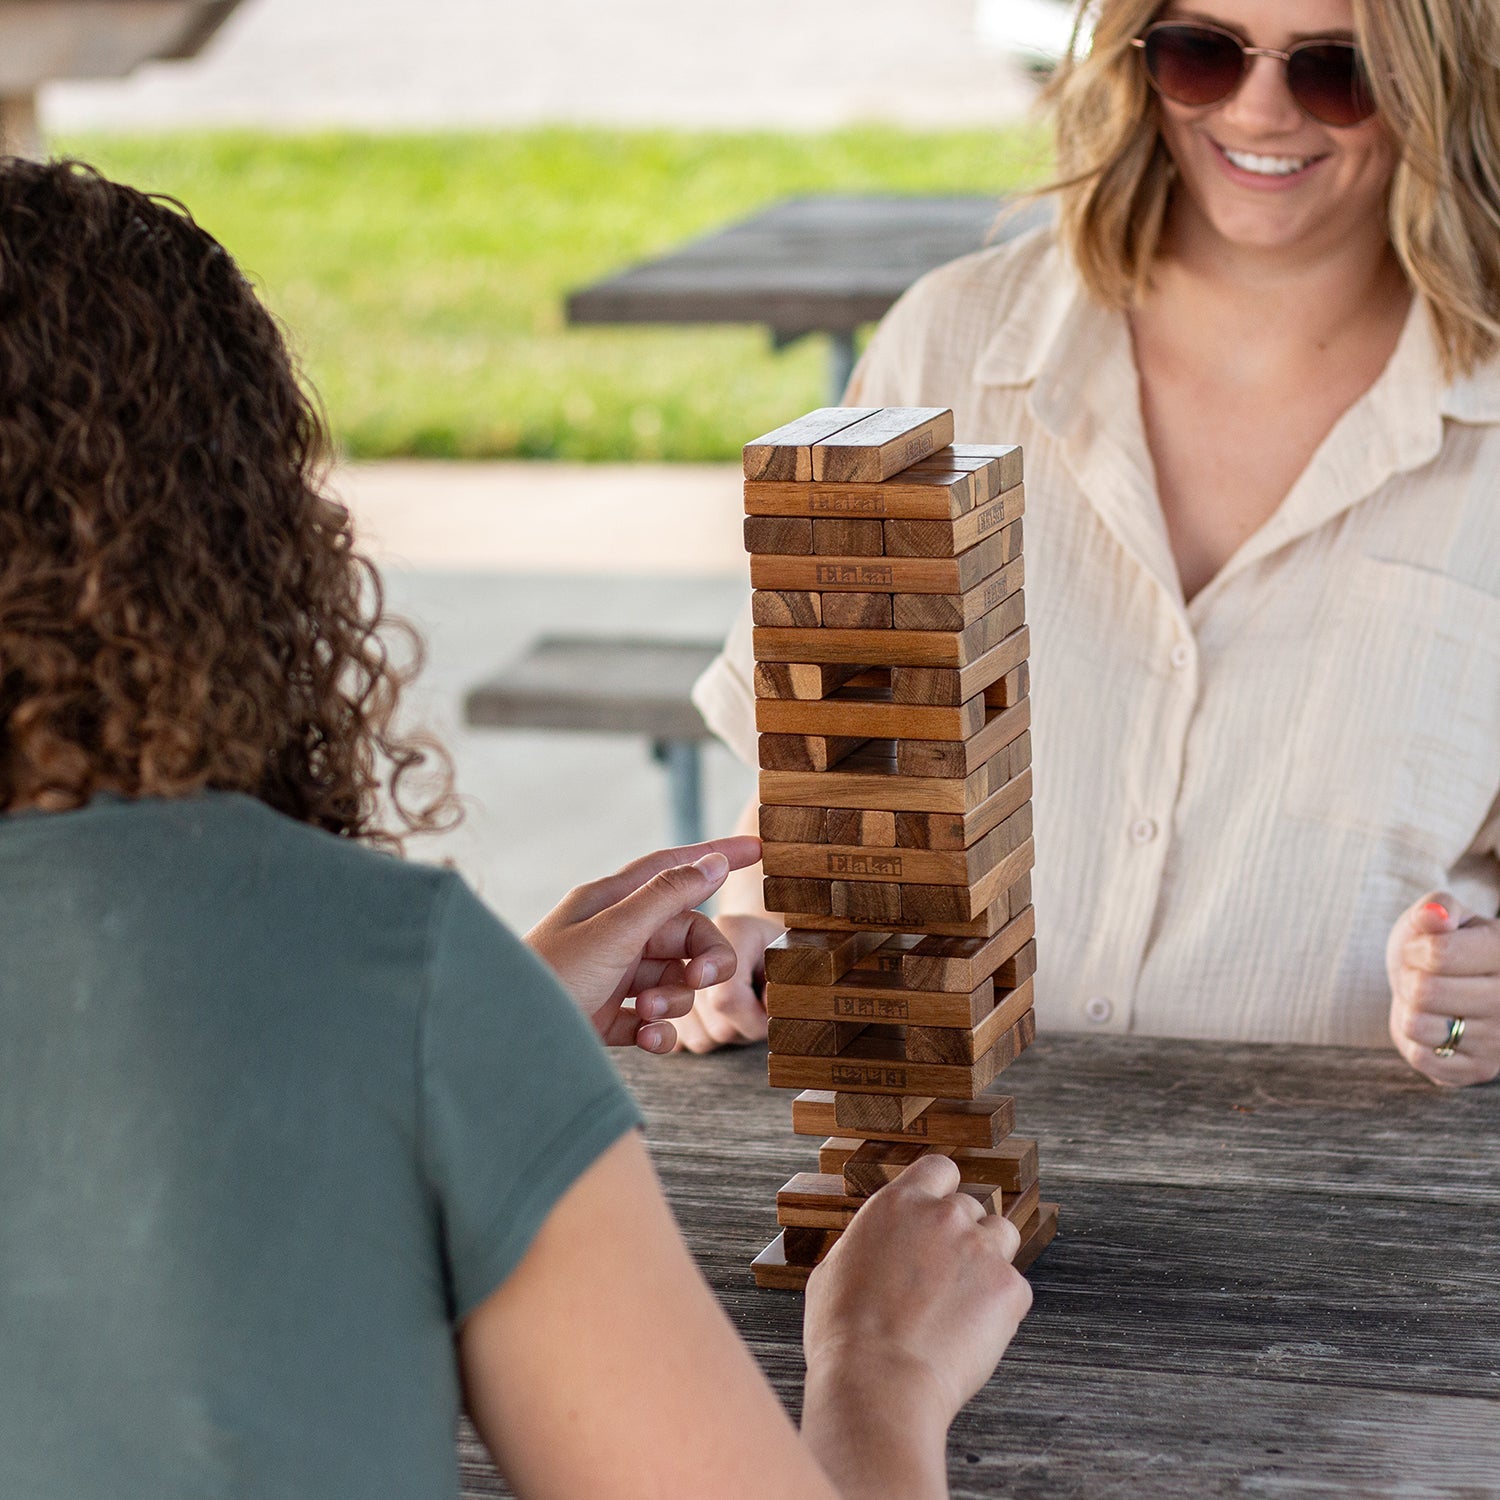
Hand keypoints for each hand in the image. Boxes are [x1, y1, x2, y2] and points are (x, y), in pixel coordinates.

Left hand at [526, 837, 760, 1053]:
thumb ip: (666, 897)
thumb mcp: (614, 932)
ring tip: (649, 1014)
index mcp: (609, 901)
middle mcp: (613, 934)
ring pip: (672, 978)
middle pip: (684, 933)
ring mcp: (610, 976)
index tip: (757, 848)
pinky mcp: (606, 1017)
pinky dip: (658, 1030)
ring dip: (674, 999)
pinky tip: (646, 1039)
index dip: (715, 856)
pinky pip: (652, 1018)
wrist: (502, 1044)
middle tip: (703, 978)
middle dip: (702, 957)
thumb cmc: (549, 978)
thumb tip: (710, 863)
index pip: (673, 867)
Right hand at [802, 1154, 1031, 1430]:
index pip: (939, 1169)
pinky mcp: (1009, 1289)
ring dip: (987, 1259)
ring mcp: (981, 1249)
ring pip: (1002, 1237)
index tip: (938, 1211)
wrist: (879, 1381)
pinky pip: (1015, 1288)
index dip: (941, 1190)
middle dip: (960, 1235)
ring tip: (963, 1300)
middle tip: (943, 1276)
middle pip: (971, 1207)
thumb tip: (877, 1247)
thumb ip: (869, 1242)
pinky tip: (971, 1332)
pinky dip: (1000, 1307)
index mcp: (899, 1203)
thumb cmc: (844, 1333)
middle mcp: (945, 1216)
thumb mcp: (835, 1267)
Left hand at [1386, 891, 1499, 1085]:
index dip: (1415, 949)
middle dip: (1409, 980)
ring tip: (1429, 1002)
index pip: (1438, 954)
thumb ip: (1436, 909)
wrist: (1447, 985)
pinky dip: (1413, 1040)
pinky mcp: (1479, 1070)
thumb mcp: (1442, 916)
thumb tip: (1432, 916)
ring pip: (1418, 1025)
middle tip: (1421, 977)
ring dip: (1410, 1010)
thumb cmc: (1444, 946)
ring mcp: (1499, 1040)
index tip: (1421, 950)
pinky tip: (1433, 1026)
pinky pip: (1421, 1057)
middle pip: (1424, 991)